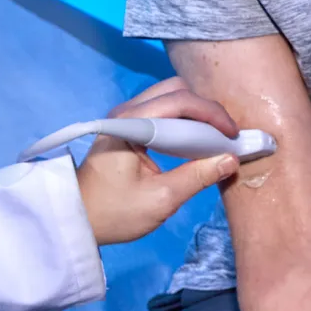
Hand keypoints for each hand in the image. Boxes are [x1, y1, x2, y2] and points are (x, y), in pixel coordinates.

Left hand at [75, 76, 241, 244]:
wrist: (77, 220)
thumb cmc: (114, 213)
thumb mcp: (161, 199)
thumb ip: (198, 177)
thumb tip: (231, 159)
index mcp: (130, 123)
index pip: (180, 101)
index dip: (211, 114)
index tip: (232, 137)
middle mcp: (126, 111)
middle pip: (175, 90)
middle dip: (205, 110)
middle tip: (223, 137)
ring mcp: (125, 116)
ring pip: (169, 97)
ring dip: (194, 114)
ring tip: (212, 139)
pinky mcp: (127, 126)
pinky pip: (162, 110)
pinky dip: (182, 120)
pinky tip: (193, 141)